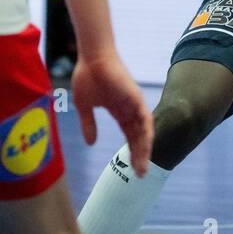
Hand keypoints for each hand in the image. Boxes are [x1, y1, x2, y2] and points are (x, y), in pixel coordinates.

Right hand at [71, 52, 153, 176]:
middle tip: (140, 175)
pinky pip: (145, 119)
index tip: (131, 169)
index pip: (129, 136)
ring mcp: (135, 103)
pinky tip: (146, 149)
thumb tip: (90, 143)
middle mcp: (130, 109)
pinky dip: (147, 134)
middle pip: (139, 137)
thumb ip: (89, 124)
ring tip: (142, 168)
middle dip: (140, 156)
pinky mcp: (136, 98)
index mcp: (119, 111)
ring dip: (145, 150)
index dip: (131, 152)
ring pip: (145, 131)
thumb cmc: (87, 77)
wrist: (91, 58)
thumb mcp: (85, 106)